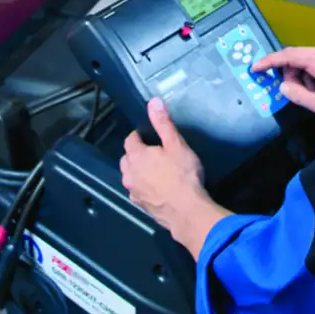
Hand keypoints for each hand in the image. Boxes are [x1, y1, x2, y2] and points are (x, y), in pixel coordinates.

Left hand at [120, 97, 230, 258]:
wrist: (187, 211)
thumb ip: (163, 123)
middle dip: (137, 153)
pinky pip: (138, 191)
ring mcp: (134, 192)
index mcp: (136, 156)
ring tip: (156, 171)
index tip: (150, 136)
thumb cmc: (183, 174)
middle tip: (155, 152)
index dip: (139, 136)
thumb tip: (153, 102)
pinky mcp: (141, 206)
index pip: (130, 139)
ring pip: (131, 176)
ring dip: (139, 171)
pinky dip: (144, 187)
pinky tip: (158, 189)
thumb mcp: (176, 144)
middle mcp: (129, 174)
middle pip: (127, 158)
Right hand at [252, 46, 314, 115]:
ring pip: (303, 58)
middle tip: (288, 89)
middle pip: (294, 55)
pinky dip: (307, 74)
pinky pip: (312, 62)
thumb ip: (298, 95)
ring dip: (298, 74)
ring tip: (308, 93)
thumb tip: (283, 86)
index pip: (288, 56)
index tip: (254, 68)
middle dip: (286, 72)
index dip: (269, 61)